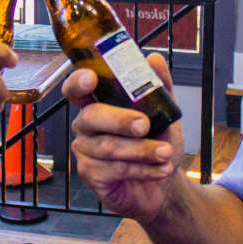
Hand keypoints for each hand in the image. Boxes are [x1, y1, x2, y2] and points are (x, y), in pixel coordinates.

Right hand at [67, 53, 183, 222]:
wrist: (165, 183)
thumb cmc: (157, 142)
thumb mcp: (165, 112)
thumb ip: (159, 85)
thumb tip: (154, 59)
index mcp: (98, 103)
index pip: (76, 88)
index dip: (78, 82)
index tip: (90, 78)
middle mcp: (86, 125)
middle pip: (91, 117)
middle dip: (120, 120)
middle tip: (144, 125)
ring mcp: (86, 151)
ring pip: (107, 147)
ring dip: (141, 150)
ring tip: (166, 152)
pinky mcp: (91, 175)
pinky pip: (113, 170)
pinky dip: (142, 169)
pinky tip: (159, 169)